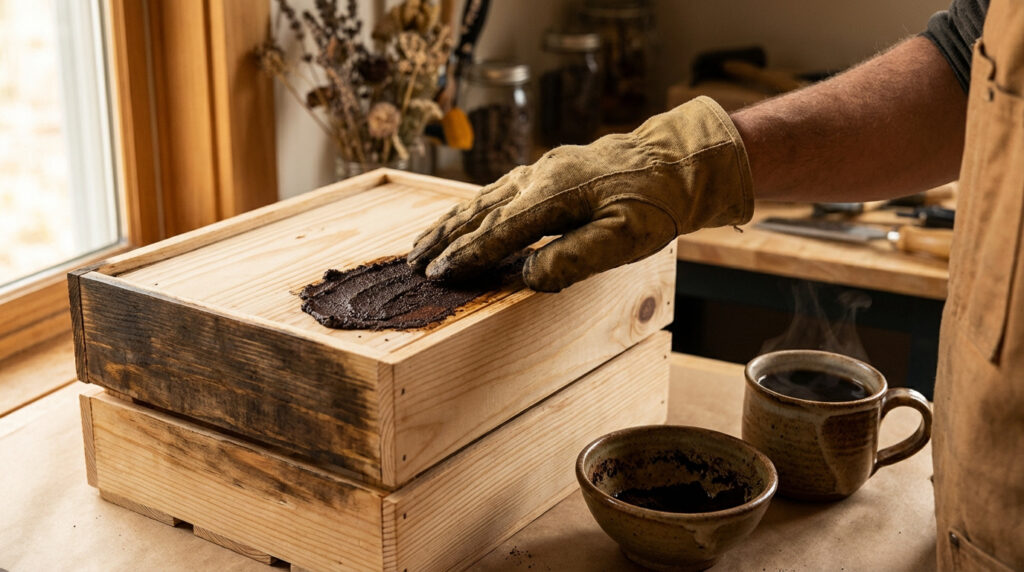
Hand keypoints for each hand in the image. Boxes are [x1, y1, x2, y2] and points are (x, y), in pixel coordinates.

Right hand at [408, 97, 754, 291]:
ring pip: (484, 198)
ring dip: (451, 222)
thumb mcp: (625, 240)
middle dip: (445, 238)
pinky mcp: (548, 170)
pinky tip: (462, 217)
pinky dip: (472, 208)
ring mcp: (541, 170)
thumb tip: (528, 276)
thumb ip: (575, 258)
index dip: (467, 255)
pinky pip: (498, 190)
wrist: (676, 162)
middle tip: (414, 262)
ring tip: (423, 242)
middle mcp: (539, 177)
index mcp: (555, 195)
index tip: (438, 274)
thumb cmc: (655, 204)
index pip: (499, 230)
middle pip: (480, 211)